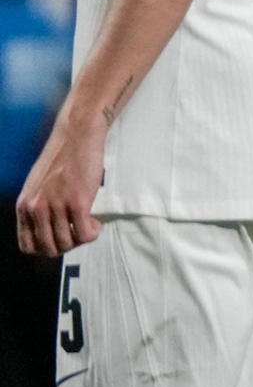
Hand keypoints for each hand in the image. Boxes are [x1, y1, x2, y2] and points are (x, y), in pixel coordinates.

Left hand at [16, 109, 105, 257]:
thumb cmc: (62, 159)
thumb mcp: (38, 187)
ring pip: (67, 244)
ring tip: (88, 224)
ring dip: (81, 239)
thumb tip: (48, 228)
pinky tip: (95, 221)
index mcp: (24, 206)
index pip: (27, 246)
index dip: (46, 248)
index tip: (60, 239)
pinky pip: (84, 234)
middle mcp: (35, 209)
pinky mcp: (77, 202)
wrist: (77, 137)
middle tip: (77, 231)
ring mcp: (55, 206)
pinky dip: (92, 233)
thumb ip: (38, 207)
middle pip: (48, 249)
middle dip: (67, 246)